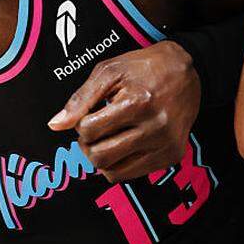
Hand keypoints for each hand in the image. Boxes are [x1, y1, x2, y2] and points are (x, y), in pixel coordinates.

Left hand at [48, 41, 199, 182]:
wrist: (187, 72)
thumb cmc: (144, 68)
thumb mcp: (109, 72)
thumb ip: (80, 99)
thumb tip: (55, 125)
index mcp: (137, 103)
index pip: (89, 130)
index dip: (81, 123)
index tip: (90, 115)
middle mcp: (155, 127)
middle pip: (100, 156)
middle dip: (88, 145)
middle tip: (93, 132)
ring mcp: (165, 144)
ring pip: (114, 172)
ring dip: (102, 158)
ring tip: (106, 140)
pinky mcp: (172, 155)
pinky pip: (132, 174)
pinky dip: (120, 164)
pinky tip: (122, 146)